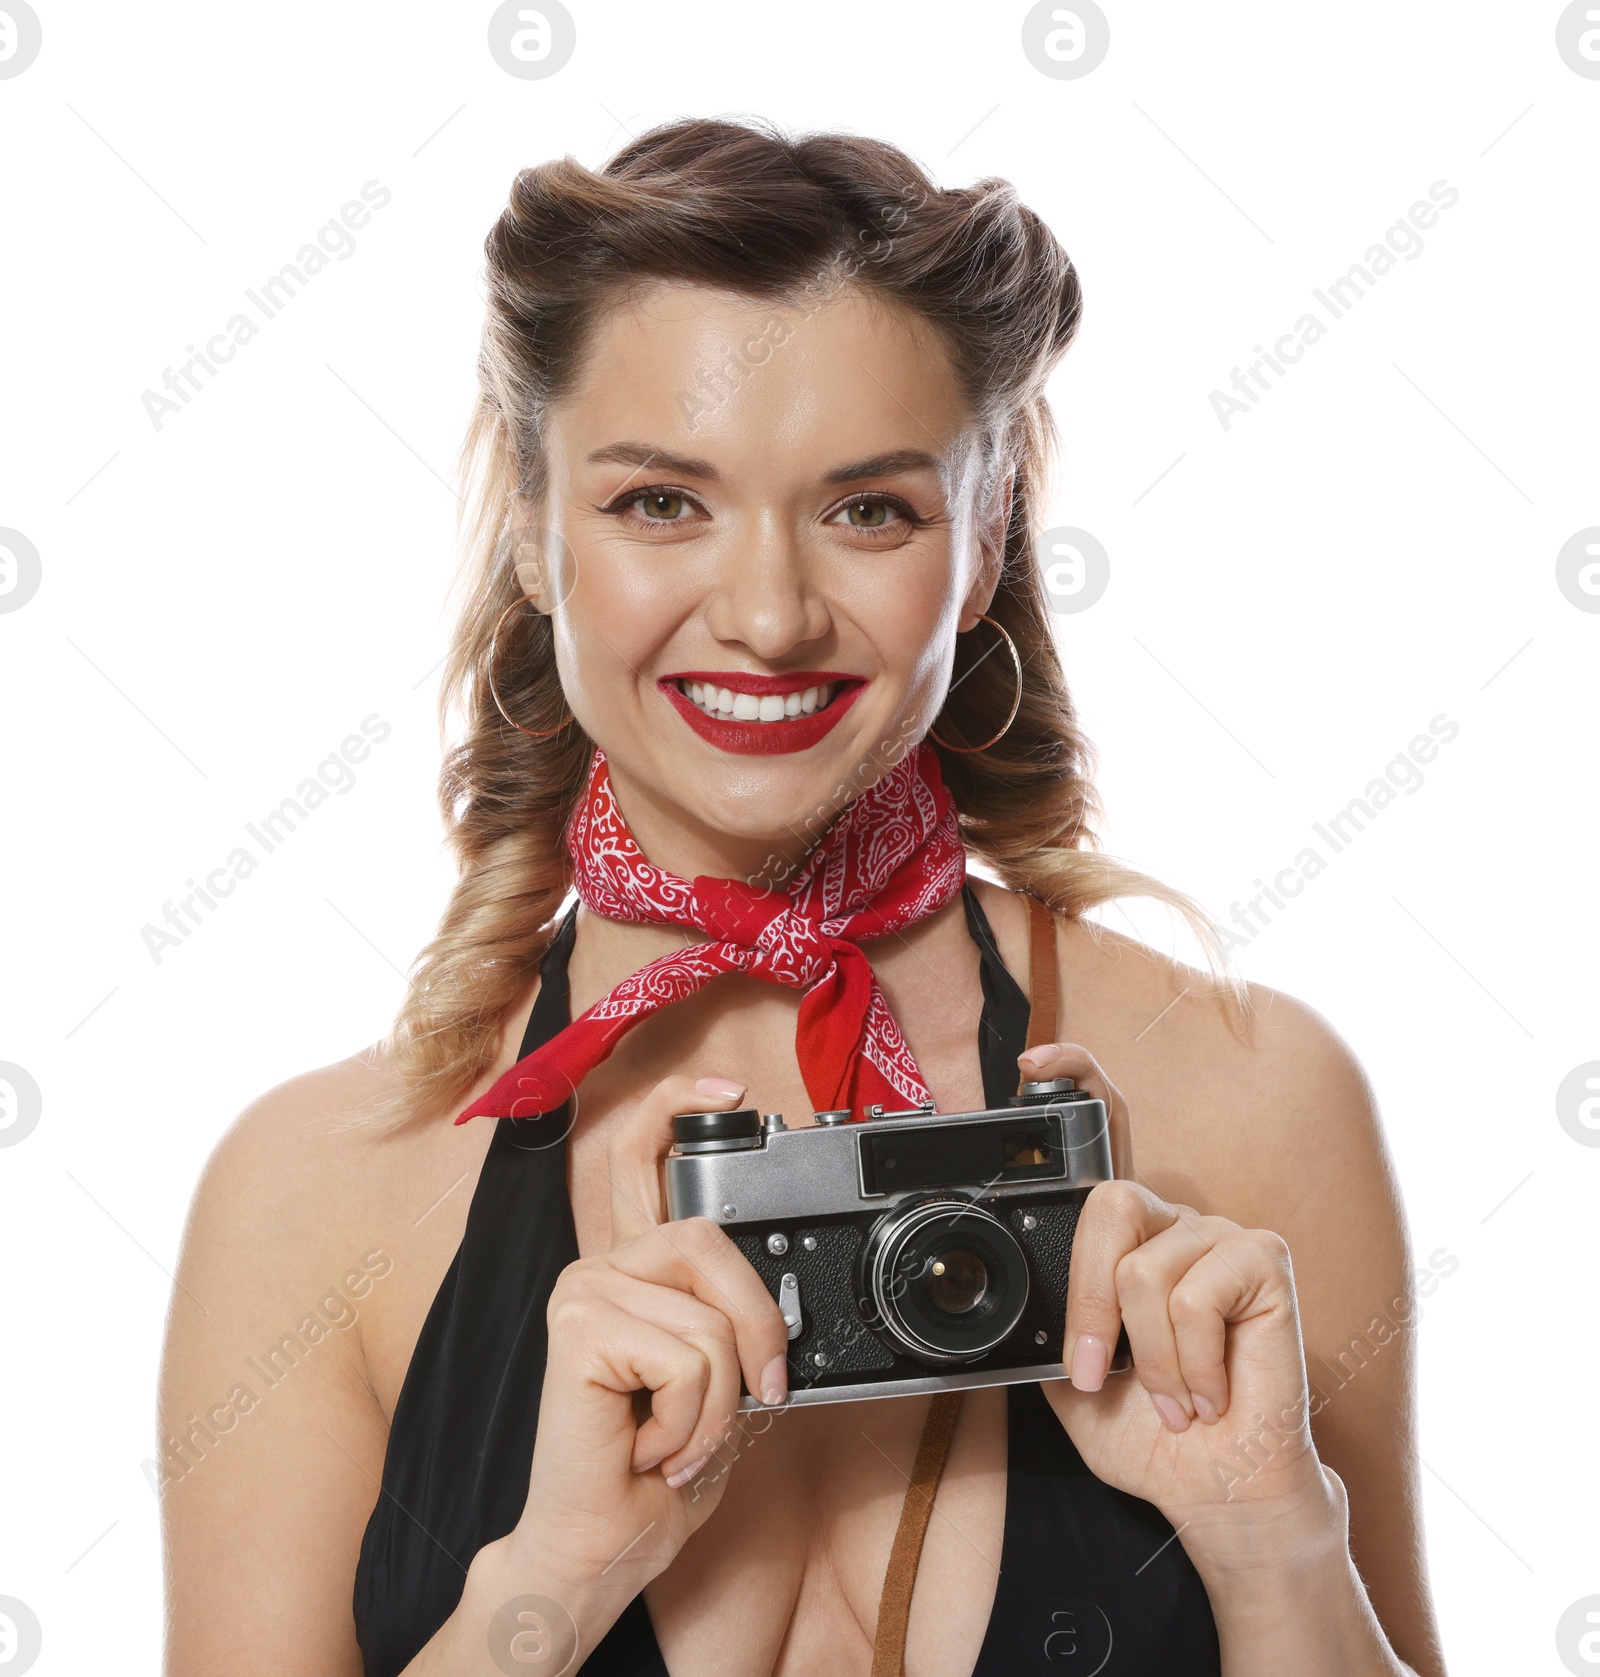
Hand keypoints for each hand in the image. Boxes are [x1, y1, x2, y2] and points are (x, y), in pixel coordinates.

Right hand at [502, 1075, 790, 1594]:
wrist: (598, 1549)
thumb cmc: (652, 1475)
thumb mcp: (716, 1383)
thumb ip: (729, 1322)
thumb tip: (782, 1301)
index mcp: (631, 1272)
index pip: (640, 1159)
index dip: (678, 1105)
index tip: (732, 1092)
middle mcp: (600, 1268)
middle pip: (710, 1237)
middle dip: (756, 1325)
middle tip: (755, 1396)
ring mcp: (583, 1291)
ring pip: (711, 1317)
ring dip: (720, 1401)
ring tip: (676, 1436)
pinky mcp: (576, 1326)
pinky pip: (690, 1357)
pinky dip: (694, 1420)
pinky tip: (649, 1443)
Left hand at [1019, 1043, 1334, 1565]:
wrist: (1215, 1488)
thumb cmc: (1149, 1433)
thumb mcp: (1067, 1377)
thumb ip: (1042, 1324)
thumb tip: (1002, 1302)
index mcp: (1126, 1238)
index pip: (1106, 1135)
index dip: (1076, 1080)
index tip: (1034, 1061)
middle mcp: (1171, 1221)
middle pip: (1106, 1204)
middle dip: (1088, 1302)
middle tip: (1091, 1372)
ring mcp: (1219, 1233)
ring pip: (1142, 1269)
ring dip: (1145, 1359)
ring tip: (1171, 1397)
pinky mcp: (1263, 1257)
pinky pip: (1191, 1295)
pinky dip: (1185, 1362)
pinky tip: (1207, 1391)